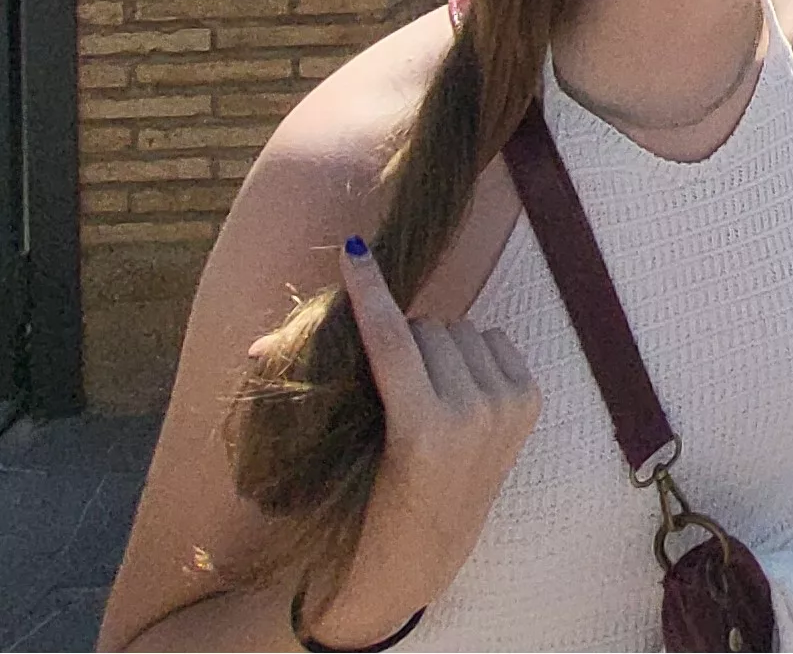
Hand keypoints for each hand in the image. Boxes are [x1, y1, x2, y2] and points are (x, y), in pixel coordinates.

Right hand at [305, 236, 539, 644]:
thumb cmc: (368, 492)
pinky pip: (494, 339)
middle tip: (391, 382)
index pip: (391, 336)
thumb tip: (256, 346)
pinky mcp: (531, 402)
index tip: (355, 250)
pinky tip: (459, 390)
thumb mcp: (342, 444)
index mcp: (423, 426)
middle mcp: (474, 414)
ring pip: (462, 328)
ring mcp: (508, 407)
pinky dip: (472, 355)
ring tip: (426, 390)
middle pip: (426, 326)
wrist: (425, 545)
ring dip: (438, 346)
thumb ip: (317, 385)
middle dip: (402, 340)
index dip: (369, 289)